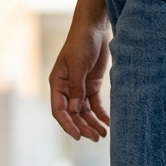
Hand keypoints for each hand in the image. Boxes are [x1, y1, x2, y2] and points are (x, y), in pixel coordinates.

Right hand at [49, 23, 110, 141]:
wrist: (94, 28)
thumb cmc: (81, 43)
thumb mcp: (78, 66)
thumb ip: (77, 89)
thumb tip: (75, 111)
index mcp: (57, 84)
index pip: (59, 110)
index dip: (68, 124)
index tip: (78, 136)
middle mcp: (67, 88)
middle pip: (73, 114)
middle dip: (84, 126)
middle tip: (96, 137)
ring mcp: (80, 88)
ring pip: (85, 111)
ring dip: (93, 123)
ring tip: (103, 134)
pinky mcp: (92, 85)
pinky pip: (95, 104)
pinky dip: (100, 114)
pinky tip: (108, 122)